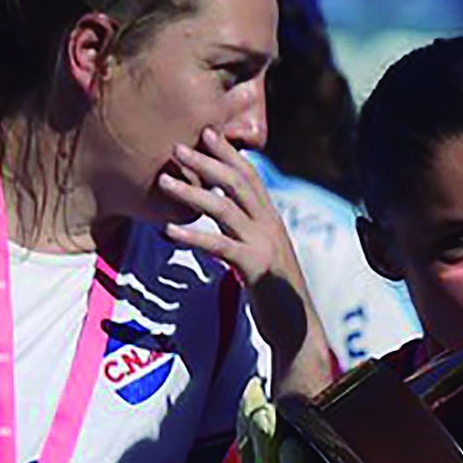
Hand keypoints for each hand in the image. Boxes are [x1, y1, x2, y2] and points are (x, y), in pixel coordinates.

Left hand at [158, 130, 329, 393]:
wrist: (298, 330)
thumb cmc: (277, 297)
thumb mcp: (261, 257)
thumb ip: (245, 235)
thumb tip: (224, 220)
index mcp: (271, 221)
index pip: (250, 177)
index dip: (229, 153)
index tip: (208, 132)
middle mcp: (270, 226)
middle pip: (237, 182)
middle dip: (207, 161)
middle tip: (177, 146)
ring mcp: (264, 245)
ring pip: (224, 208)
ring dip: (192, 191)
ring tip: (164, 182)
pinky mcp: (255, 268)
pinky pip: (220, 246)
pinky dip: (193, 236)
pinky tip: (169, 231)